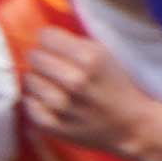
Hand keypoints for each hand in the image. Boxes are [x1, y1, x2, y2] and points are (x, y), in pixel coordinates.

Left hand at [15, 22, 161, 156]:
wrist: (132, 126)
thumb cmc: (116, 86)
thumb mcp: (104, 54)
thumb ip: (73, 42)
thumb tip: (39, 34)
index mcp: (90, 58)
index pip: (45, 36)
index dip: (51, 41)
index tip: (57, 48)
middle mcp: (76, 80)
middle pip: (34, 56)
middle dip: (44, 59)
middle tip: (56, 68)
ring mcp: (63, 105)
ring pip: (29, 79)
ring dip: (39, 81)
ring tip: (55, 86)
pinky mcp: (53, 125)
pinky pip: (29, 104)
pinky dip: (36, 102)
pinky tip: (50, 102)